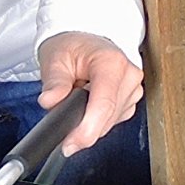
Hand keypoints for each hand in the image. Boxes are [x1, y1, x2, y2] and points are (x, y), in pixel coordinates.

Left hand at [37, 33, 144, 155]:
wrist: (85, 40)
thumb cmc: (71, 46)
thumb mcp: (55, 59)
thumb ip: (54, 82)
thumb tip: (50, 101)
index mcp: (111, 62)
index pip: (104, 103)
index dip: (87, 129)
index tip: (70, 144)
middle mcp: (129, 75)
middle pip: (108, 118)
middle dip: (83, 127)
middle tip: (61, 120)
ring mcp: (133, 88)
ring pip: (111, 123)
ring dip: (90, 121)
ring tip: (76, 100)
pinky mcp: (132, 99)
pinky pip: (114, 121)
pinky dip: (98, 119)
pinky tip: (88, 104)